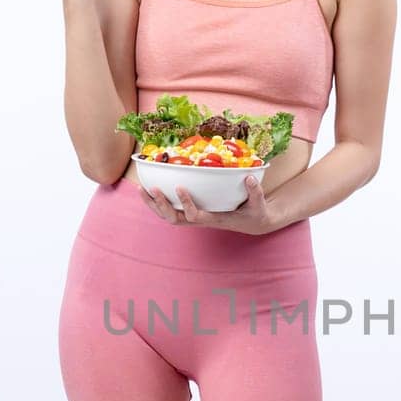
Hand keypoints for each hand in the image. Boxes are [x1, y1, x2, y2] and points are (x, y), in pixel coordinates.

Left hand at [142, 173, 280, 234]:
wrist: (252, 222)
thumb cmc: (255, 212)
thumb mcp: (258, 205)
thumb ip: (255, 192)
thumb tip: (249, 178)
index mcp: (215, 219)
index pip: (196, 216)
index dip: (186, 203)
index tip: (180, 187)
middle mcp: (201, 220)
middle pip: (174, 219)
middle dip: (161, 206)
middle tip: (153, 188)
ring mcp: (194, 218)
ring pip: (168, 216)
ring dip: (153, 204)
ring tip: (142, 189)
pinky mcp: (191, 213)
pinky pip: (170, 210)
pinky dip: (157, 202)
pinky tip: (149, 189)